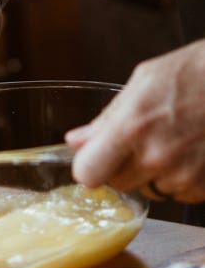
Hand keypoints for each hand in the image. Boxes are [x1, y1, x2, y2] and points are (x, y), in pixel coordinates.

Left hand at [66, 39, 204, 202]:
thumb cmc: (194, 73)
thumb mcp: (143, 82)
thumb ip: (105, 119)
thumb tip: (75, 141)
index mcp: (131, 127)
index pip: (88, 174)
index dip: (90, 167)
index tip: (95, 159)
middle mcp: (155, 157)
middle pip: (118, 183)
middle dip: (123, 167)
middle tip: (142, 142)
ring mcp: (184, 175)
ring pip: (150, 189)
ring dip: (154, 174)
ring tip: (173, 142)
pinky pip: (180, 193)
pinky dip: (182, 178)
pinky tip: (192, 151)